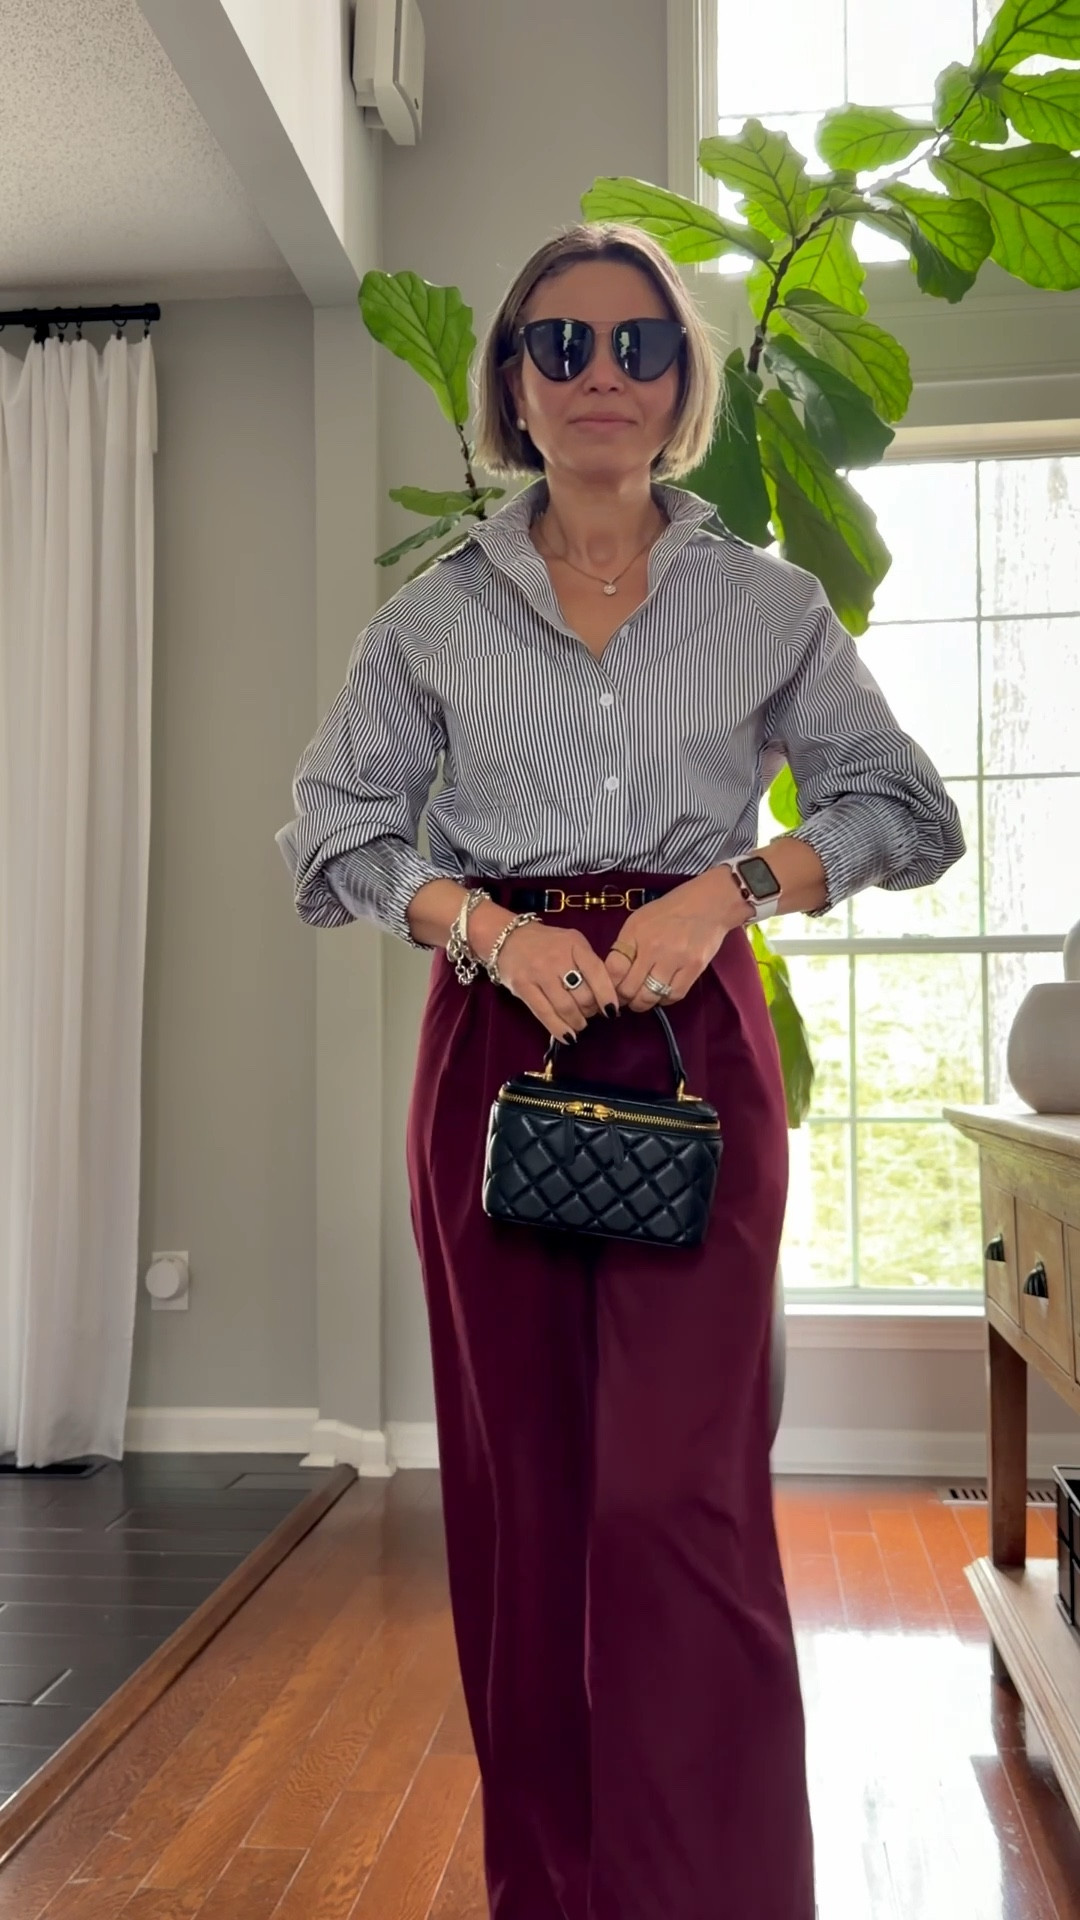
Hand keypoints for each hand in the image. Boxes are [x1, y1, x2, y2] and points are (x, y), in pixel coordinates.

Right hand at [487, 919, 619, 1042]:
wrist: (508, 938)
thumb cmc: (547, 944)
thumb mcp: (572, 943)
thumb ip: (588, 964)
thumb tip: (607, 997)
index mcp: (574, 944)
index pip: (596, 971)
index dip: (607, 995)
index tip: (612, 1011)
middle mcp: (557, 957)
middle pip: (583, 994)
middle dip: (591, 1010)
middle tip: (589, 1012)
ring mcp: (538, 972)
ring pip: (566, 1007)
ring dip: (577, 1021)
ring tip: (579, 1024)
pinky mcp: (523, 987)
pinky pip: (544, 1013)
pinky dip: (559, 1029)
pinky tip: (567, 1036)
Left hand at [604, 870, 747, 1012]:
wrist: (707, 904)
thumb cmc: (669, 912)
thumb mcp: (638, 921)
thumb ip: (625, 946)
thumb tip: (616, 976)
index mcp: (634, 932)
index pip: (613, 969)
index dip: (609, 984)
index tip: (612, 988)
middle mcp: (652, 947)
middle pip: (629, 988)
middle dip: (624, 998)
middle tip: (626, 998)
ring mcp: (674, 959)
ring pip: (650, 996)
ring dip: (642, 1003)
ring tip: (642, 999)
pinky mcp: (694, 968)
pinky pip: (673, 996)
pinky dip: (664, 1000)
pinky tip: (662, 994)